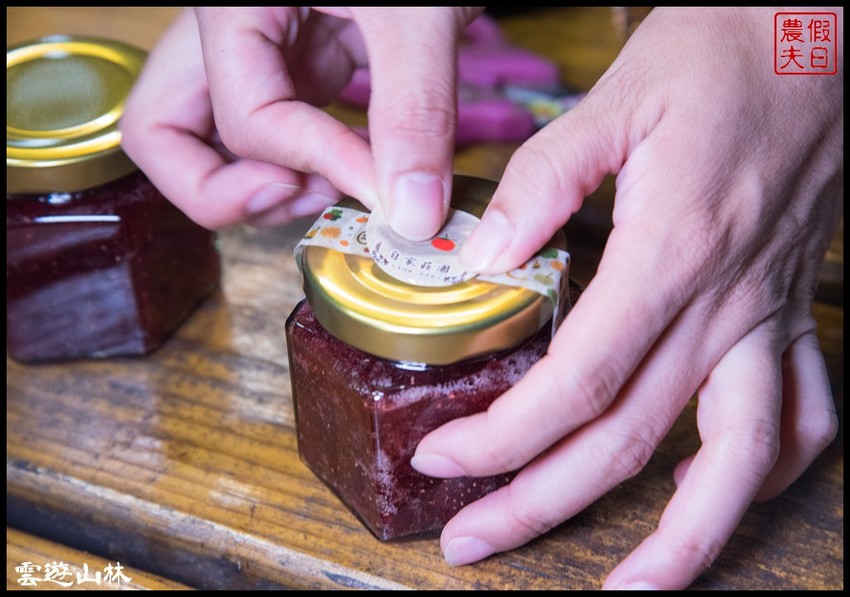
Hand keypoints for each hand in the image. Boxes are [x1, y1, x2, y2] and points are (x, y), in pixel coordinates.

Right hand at [121, 7, 481, 232]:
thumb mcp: (419, 15)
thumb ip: (414, 111)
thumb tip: (411, 214)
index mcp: (233, 5)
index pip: (243, 118)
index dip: (310, 163)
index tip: (380, 187)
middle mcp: (226, 34)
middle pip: (162, 134)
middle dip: (223, 193)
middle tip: (302, 199)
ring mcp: (255, 55)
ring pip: (204, 142)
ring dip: (255, 189)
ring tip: (330, 191)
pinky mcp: (293, 67)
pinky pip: (263, 135)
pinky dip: (295, 169)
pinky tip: (345, 172)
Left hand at [412, 7, 842, 588]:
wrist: (819, 32)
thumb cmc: (723, 52)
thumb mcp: (616, 101)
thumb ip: (542, 184)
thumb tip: (482, 255)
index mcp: (672, 251)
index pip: (577, 383)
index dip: (503, 438)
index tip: (442, 458)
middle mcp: (724, 301)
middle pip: (631, 440)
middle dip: (542, 505)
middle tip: (472, 542)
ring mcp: (766, 313)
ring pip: (738, 460)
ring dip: (684, 541)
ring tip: (627, 590)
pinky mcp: (788, 306)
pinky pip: (803, 415)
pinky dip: (766, 474)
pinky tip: (726, 497)